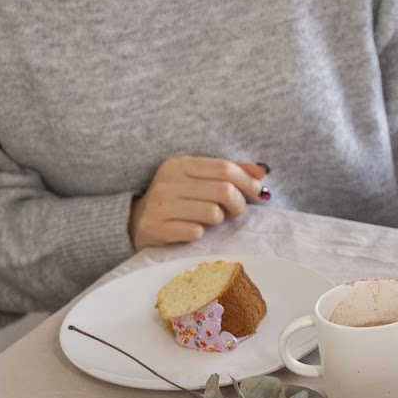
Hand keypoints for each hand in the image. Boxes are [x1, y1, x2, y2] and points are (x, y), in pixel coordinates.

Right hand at [129, 157, 265, 249]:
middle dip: (238, 204)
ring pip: (212, 212)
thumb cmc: (178, 199)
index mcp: (179, 164)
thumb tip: (263, 170)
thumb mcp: (200, 179)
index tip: (258, 192)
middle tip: (234, 212)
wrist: (135, 222)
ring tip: (210, 220)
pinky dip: (200, 233)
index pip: (224, 168)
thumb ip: (231, 172)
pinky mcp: (154, 228)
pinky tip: (192, 230)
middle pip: (223, 190)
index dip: (248, 181)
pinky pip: (195, 232)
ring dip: (218, 220)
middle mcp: (167, 181)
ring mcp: (159, 205)